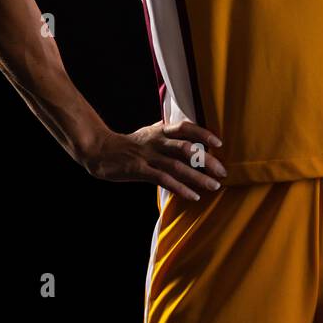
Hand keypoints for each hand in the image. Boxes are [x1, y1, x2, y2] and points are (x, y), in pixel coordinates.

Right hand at [80, 119, 227, 200]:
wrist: (100, 151)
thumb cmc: (130, 144)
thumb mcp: (150, 133)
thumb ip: (169, 134)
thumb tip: (191, 133)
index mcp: (161, 131)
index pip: (185, 127)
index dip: (203, 133)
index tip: (219, 143)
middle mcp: (156, 141)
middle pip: (186, 148)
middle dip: (207, 160)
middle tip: (222, 172)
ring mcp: (147, 156)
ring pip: (177, 166)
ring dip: (198, 177)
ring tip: (213, 186)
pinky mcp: (139, 170)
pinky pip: (163, 180)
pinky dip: (180, 188)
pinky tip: (193, 195)